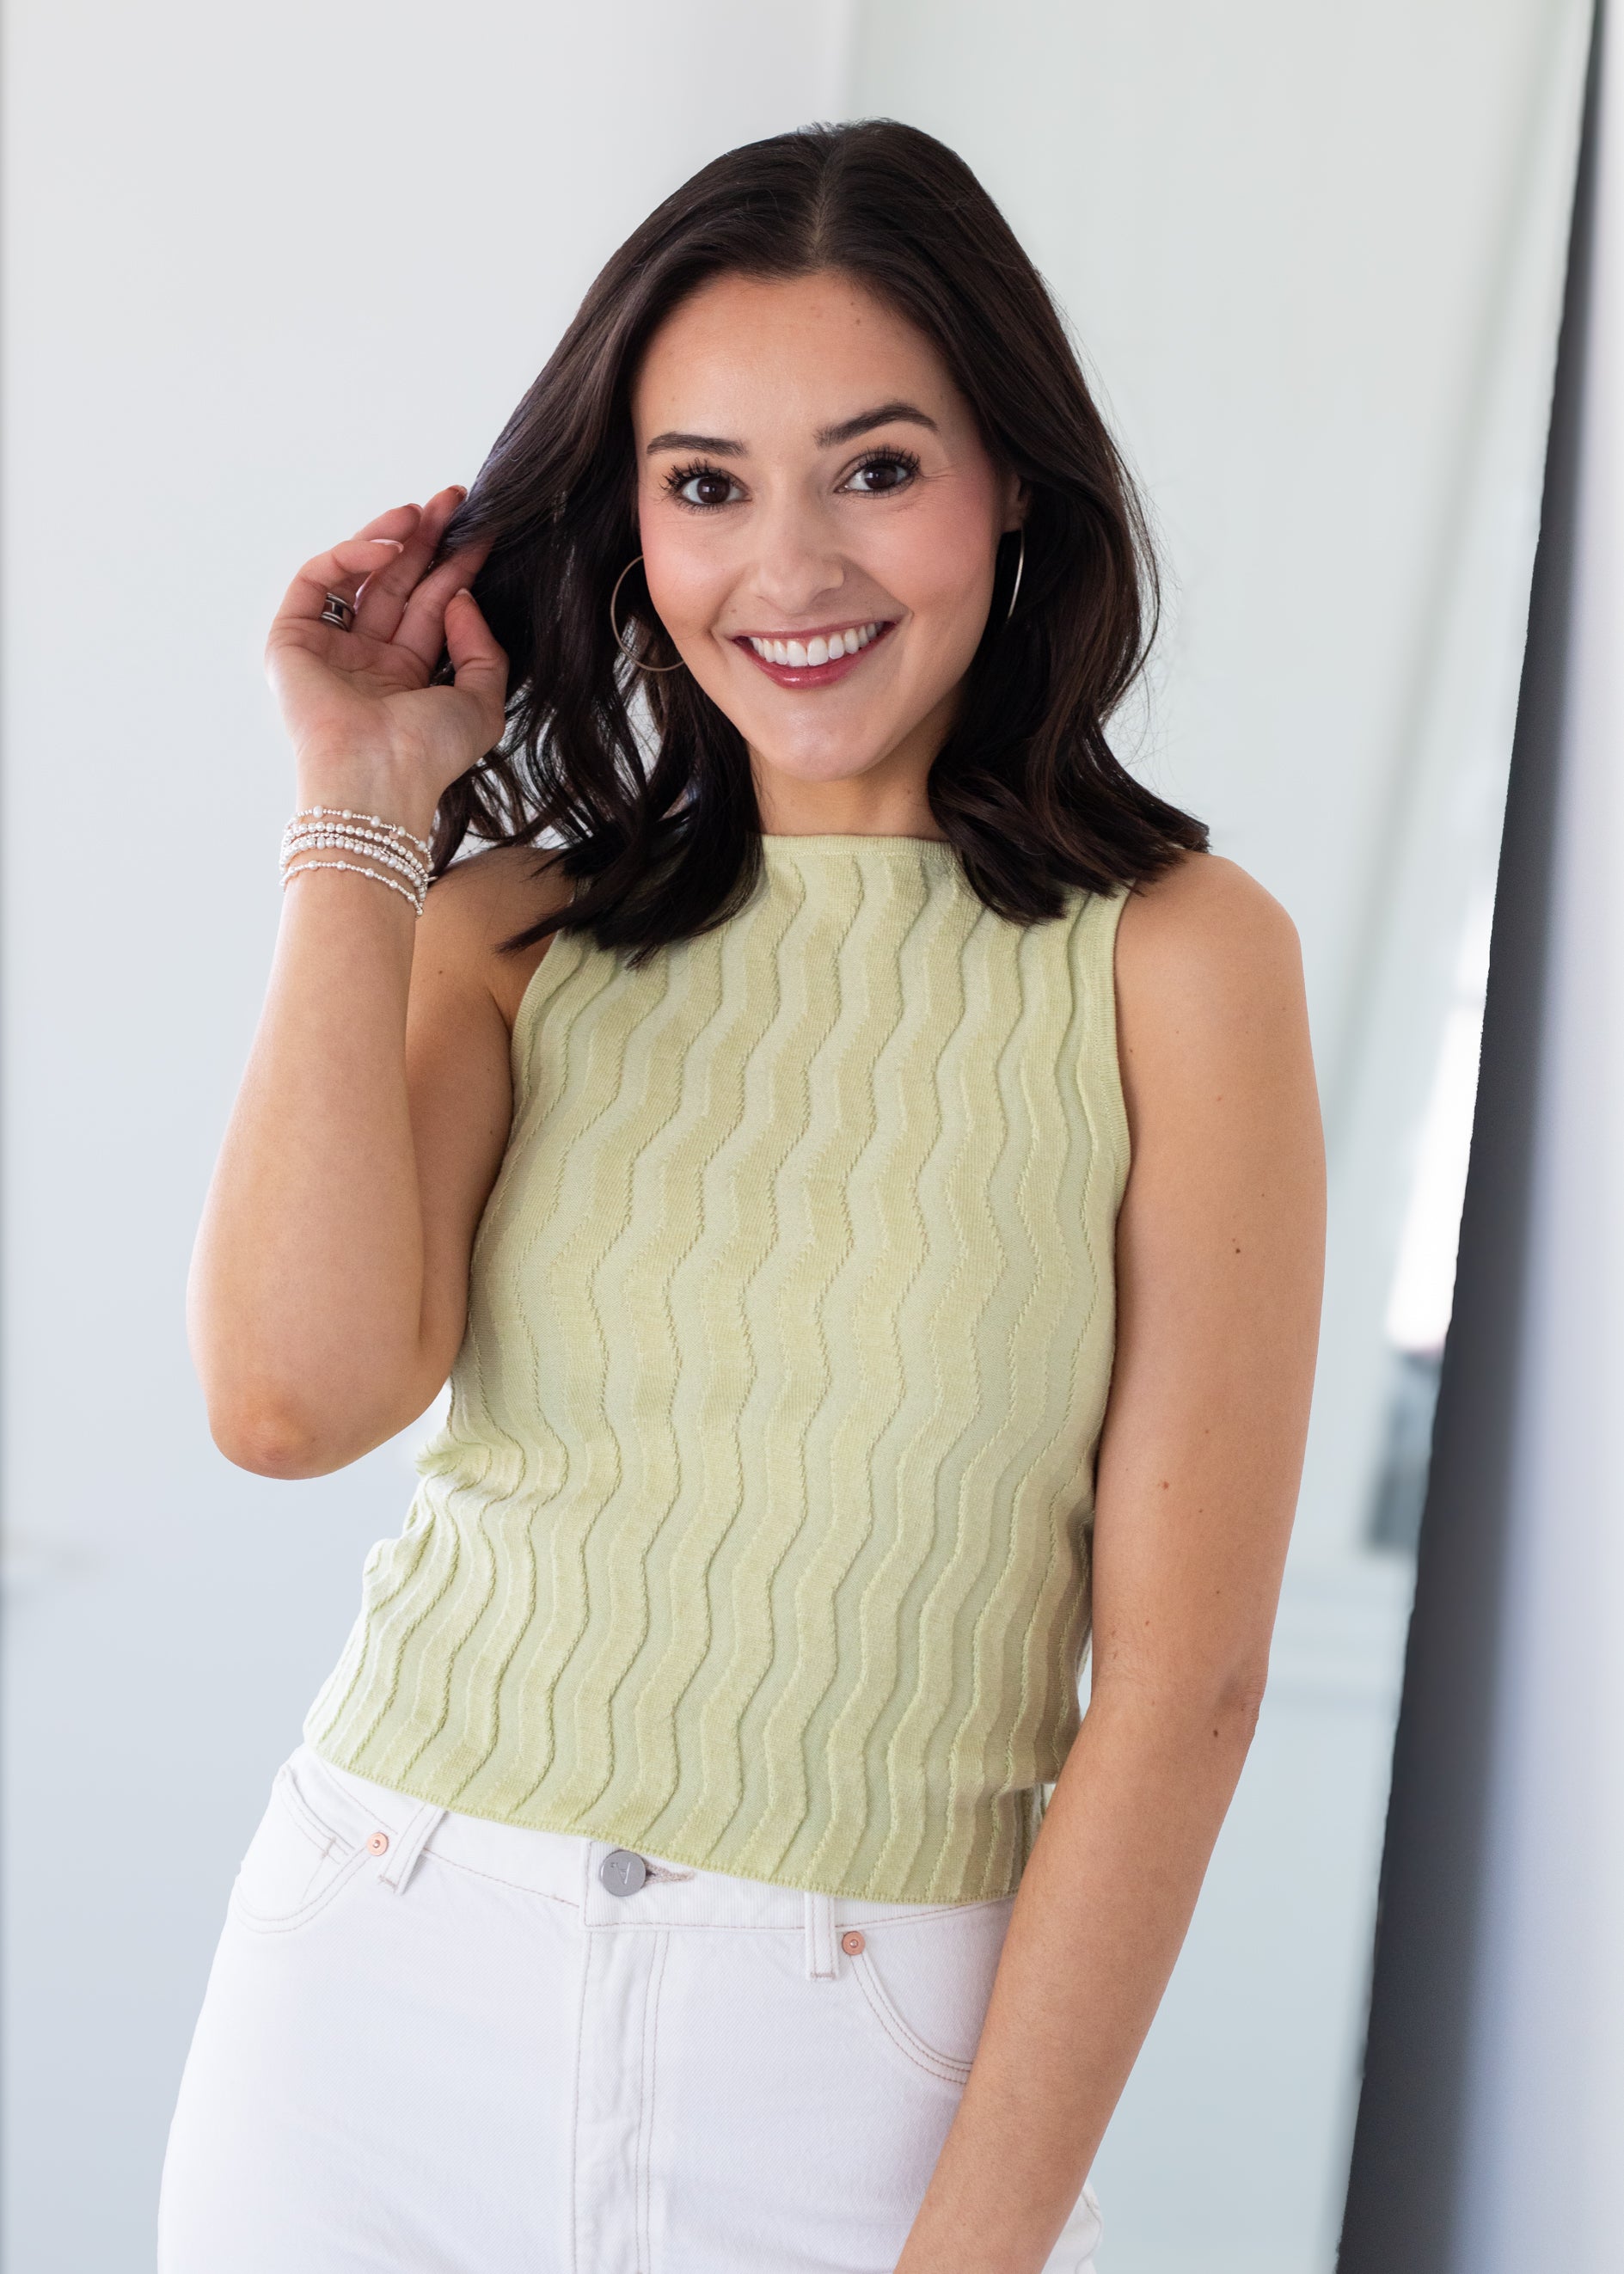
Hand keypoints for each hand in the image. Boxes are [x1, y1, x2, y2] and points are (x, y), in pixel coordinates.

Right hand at [263, 484, 506, 837]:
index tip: (479, 529)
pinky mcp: (292, 639)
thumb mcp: (481, 701)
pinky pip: (317, 581)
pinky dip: (349, 556)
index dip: (455, 565)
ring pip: (360, 575)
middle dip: (425, 540)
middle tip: (453, 501)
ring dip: (390, 538)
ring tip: (422, 512)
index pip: (433, 606)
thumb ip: (483, 649)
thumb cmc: (428, 754)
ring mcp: (330, 648)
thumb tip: (460, 597)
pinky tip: (387, 547)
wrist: (377, 777)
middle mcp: (368, 659)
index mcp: (408, 676)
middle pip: (399, 583)